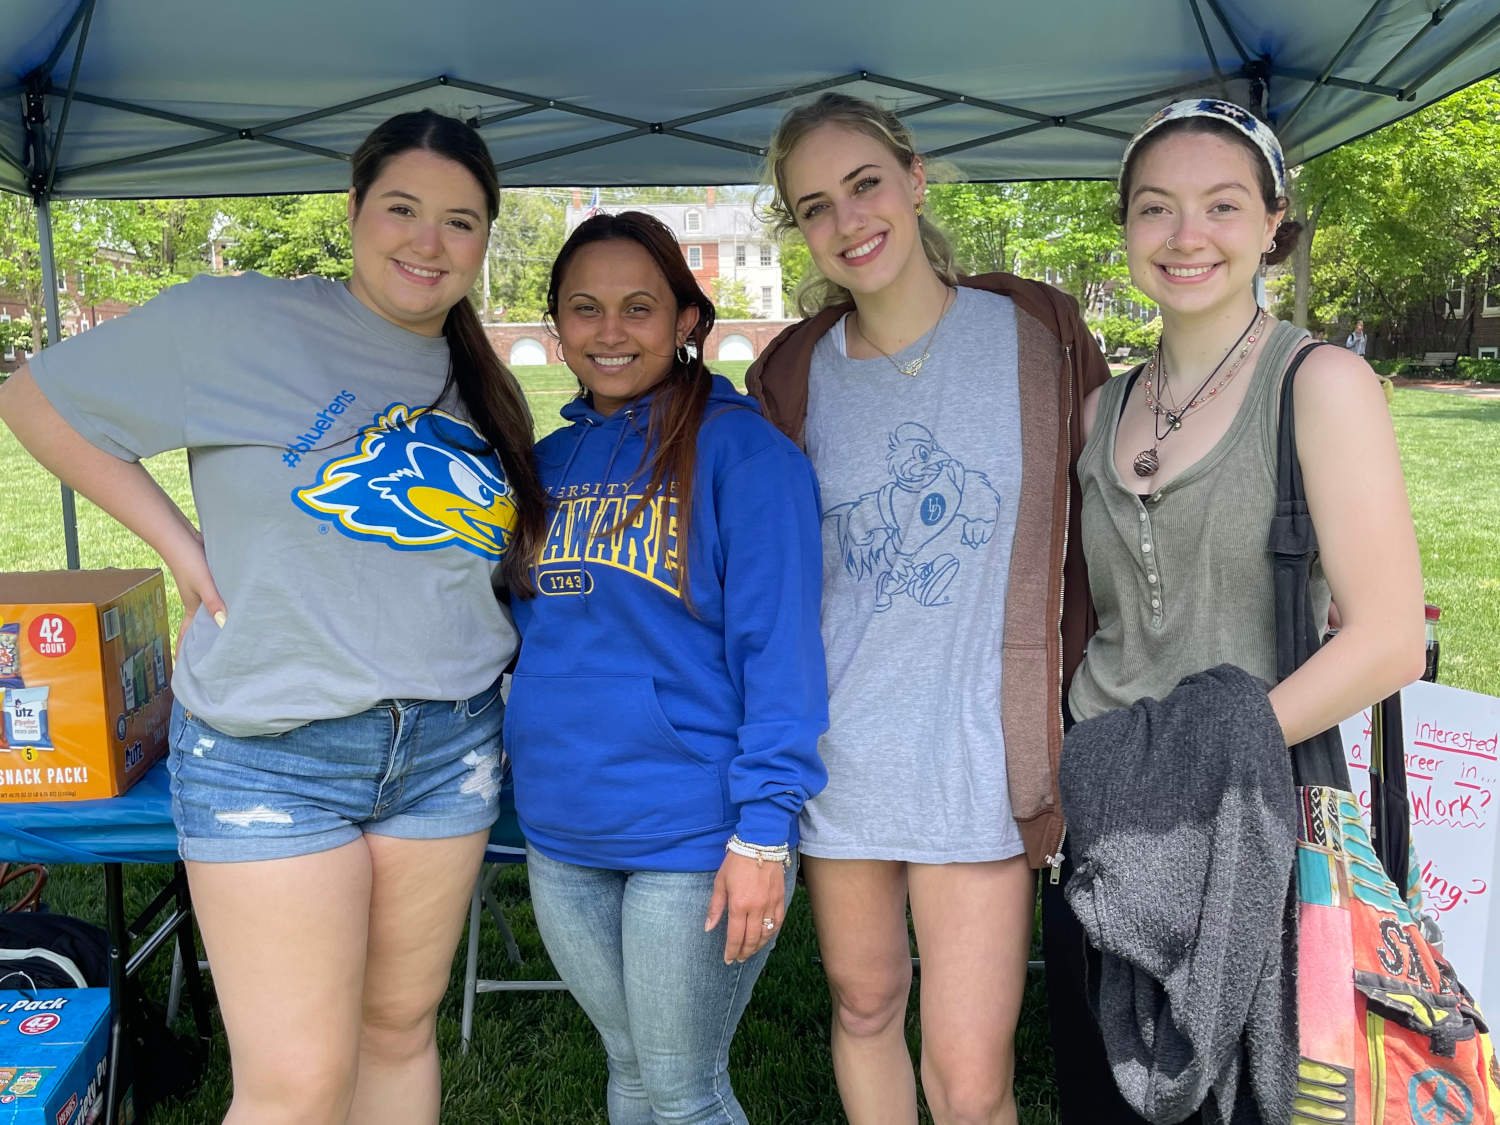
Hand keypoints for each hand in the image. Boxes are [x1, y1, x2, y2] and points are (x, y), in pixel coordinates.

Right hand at [164, 528, 225, 657]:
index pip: (187, 635)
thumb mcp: (203, 584)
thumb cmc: (188, 561)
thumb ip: (213, 602)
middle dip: (207, 641)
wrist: (180, 535)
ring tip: (234, 636)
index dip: (185, 651)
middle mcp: (198, 601)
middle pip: (203, 626)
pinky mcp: (210, 578)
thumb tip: (223, 624)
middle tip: (218, 658)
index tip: (185, 669)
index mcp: (192, 607)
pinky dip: (225, 603)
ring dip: (219, 622)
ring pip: (212, 611)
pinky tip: (238, 604)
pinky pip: (219, 596)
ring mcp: (204, 590)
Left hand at [704, 851, 787, 963]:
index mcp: (739, 904)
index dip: (731, 951)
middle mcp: (756, 908)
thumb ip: (715, 907)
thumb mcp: (720, 883)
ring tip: (750, 952)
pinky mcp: (780, 899)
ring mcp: (770, 904)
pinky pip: (777, 922)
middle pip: (751, 939)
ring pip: (766, 934)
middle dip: (744, 952)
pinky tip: (765, 937)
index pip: (736, 936)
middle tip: (738, 959)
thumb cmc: (736, 862)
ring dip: (757, 946)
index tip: (728, 959)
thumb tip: (709, 927)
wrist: (760, 844)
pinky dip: (771, 933)